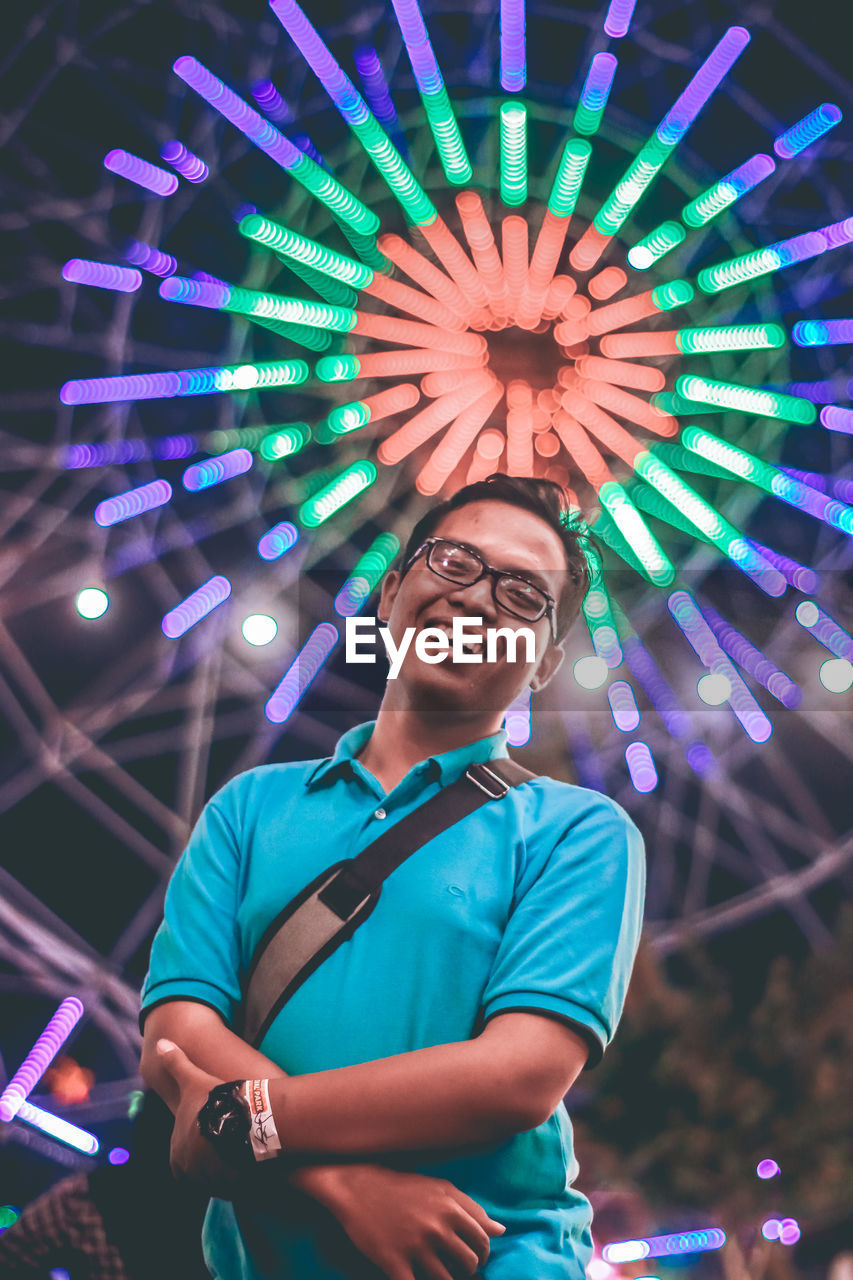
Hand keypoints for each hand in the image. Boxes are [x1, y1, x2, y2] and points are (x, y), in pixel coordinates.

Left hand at [155, 1038, 243, 1196]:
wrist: (241, 1121)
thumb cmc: (213, 1101)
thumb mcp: (192, 1079)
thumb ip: (175, 1063)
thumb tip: (160, 1043)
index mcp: (176, 1152)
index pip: (183, 1151)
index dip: (199, 1139)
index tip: (213, 1130)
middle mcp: (188, 1171)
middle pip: (200, 1166)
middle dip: (212, 1156)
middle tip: (229, 1139)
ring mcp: (209, 1182)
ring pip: (217, 1176)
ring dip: (226, 1167)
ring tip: (241, 1149)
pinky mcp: (230, 1188)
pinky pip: (234, 1185)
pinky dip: (240, 1176)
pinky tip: (250, 1160)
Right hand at [308, 1162, 504, 1279]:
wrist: (358, 1187)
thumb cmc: (403, 1187)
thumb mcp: (440, 1189)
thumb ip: (471, 1209)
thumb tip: (500, 1230)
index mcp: (450, 1208)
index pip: (482, 1242)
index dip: (482, 1254)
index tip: (474, 1256)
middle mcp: (436, 1228)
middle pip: (469, 1264)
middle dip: (467, 1270)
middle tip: (457, 1268)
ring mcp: (415, 1247)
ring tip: (438, 1273)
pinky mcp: (394, 1263)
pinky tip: (416, 1278)